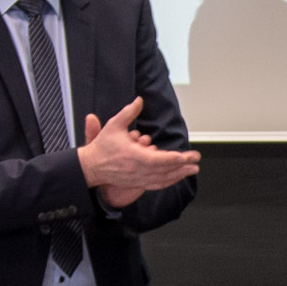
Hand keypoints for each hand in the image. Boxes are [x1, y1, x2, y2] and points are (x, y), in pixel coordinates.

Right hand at [77, 97, 199, 206]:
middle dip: (182, 165)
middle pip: (163, 169)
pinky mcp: (137, 183)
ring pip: (162, 179)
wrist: (90, 166)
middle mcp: (137, 170)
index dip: (171, 159)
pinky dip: (169, 181)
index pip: (156, 159)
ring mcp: (137, 178)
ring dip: (179, 174)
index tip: (184, 156)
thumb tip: (139, 100)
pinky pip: (156, 184)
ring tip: (193, 169)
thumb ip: (128, 113)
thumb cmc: (102, 147)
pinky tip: (178, 177)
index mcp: (132, 156)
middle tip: (196, 159)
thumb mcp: (113, 126)